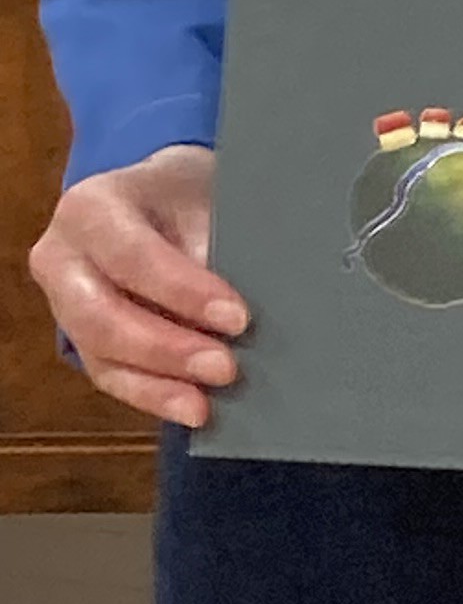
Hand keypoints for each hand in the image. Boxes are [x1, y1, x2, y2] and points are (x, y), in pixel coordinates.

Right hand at [28, 146, 244, 430]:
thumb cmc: (185, 195)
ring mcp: (64, 303)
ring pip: (101, 355)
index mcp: (91, 208)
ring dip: (159, 383)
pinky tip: (192, 409)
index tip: (238, 318)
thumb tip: (257, 296)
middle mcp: (63, 257)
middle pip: (102, 316)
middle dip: (166, 348)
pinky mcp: (81, 340)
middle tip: (226, 368)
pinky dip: (153, 395)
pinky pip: (111, 376)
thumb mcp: (204, 194)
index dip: (184, 292)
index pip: (133, 256)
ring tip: (207, 403)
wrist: (158, 198)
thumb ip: (218, 242)